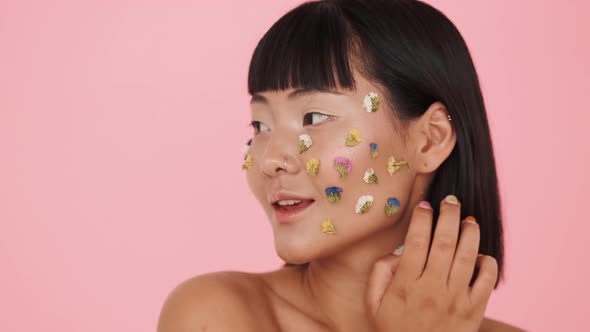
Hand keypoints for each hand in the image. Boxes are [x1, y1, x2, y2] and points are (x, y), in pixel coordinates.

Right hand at [366, 195, 497, 331]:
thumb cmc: (393, 328)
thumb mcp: (374, 302)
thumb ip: (380, 272)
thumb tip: (399, 250)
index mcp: (405, 285)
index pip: (416, 241)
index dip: (422, 218)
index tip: (425, 205)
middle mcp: (432, 289)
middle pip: (444, 242)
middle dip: (449, 215)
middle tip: (451, 200)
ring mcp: (455, 300)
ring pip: (467, 256)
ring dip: (470, 232)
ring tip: (468, 220)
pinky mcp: (473, 311)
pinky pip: (486, 280)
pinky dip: (487, 263)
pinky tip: (479, 255)